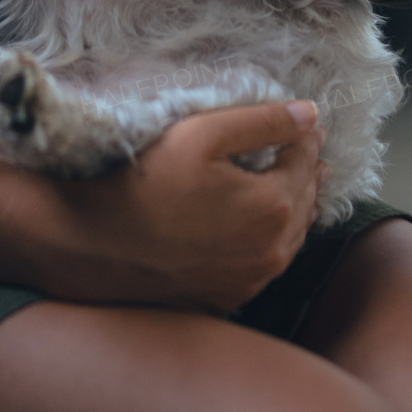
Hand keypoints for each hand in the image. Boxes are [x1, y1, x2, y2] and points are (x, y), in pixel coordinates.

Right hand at [51, 101, 327, 314]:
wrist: (101, 245)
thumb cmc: (148, 182)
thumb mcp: (203, 134)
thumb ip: (262, 122)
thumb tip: (310, 114)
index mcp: (272, 207)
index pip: (304, 162)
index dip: (306, 137)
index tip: (307, 123)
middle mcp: (271, 251)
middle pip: (304, 201)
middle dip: (306, 171)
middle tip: (304, 148)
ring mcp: (251, 281)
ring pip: (291, 238)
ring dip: (294, 207)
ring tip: (293, 182)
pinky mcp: (230, 297)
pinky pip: (267, 263)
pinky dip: (274, 239)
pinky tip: (260, 225)